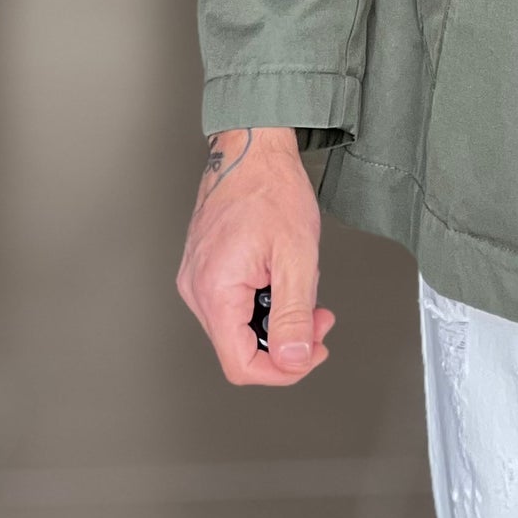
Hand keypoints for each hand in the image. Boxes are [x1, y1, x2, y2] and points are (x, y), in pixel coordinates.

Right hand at [177, 128, 336, 385]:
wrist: (252, 146)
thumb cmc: (270, 187)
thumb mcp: (296, 255)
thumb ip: (295, 313)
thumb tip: (294, 359)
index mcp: (214, 290)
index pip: (240, 363)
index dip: (281, 371)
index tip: (310, 355)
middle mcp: (197, 289)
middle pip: (240, 347)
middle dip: (287, 341)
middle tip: (320, 320)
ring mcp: (198, 278)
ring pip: (239, 326)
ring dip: (278, 319)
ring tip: (305, 291)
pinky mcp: (206, 268)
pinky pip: (234, 303)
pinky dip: (264, 301)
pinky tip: (282, 278)